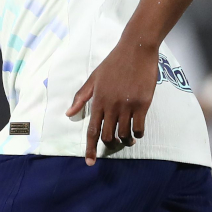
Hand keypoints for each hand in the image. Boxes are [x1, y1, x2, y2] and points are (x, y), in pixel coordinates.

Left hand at [65, 39, 158, 165]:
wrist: (136, 49)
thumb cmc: (114, 62)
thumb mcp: (94, 78)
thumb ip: (81, 97)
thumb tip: (69, 113)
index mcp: (98, 100)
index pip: (91, 130)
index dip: (90, 148)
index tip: (90, 162)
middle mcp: (111, 105)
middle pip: (107, 135)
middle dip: (110, 144)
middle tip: (114, 143)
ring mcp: (127, 105)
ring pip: (124, 134)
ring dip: (125, 141)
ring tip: (128, 139)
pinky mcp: (143, 104)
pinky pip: (139, 127)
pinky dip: (138, 134)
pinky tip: (137, 132)